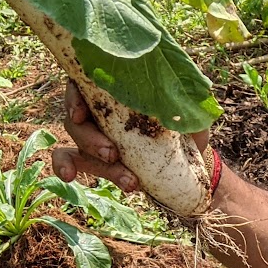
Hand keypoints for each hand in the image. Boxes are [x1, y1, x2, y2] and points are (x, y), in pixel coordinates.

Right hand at [51, 80, 209, 192]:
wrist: (194, 154)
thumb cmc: (186, 121)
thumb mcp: (188, 107)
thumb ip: (182, 97)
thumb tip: (180, 98)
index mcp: (115, 89)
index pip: (82, 85)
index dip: (73, 99)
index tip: (80, 113)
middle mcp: (100, 110)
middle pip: (76, 121)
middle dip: (90, 140)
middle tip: (112, 154)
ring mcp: (98, 136)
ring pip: (80, 146)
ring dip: (99, 164)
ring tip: (129, 181)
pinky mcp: (102, 160)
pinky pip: (79, 162)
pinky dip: (77, 169)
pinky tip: (85, 179)